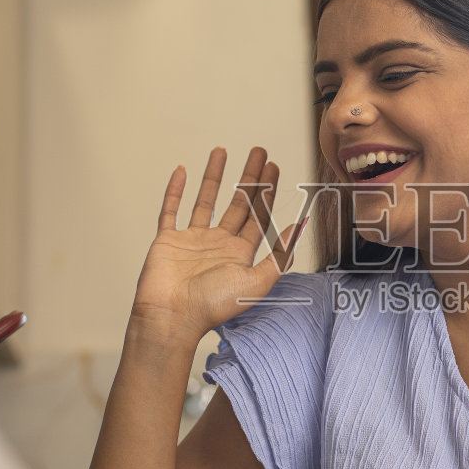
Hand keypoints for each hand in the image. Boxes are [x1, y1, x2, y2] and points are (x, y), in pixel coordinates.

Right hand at [131, 147, 306, 340]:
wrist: (172, 317)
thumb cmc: (213, 306)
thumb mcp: (256, 282)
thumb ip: (279, 255)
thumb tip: (300, 227)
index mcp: (240, 253)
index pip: (258, 215)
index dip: (267, 191)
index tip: (274, 167)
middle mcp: (218, 244)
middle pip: (237, 202)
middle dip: (249, 177)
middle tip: (259, 152)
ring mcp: (192, 240)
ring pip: (205, 200)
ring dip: (214, 176)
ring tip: (222, 151)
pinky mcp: (168, 240)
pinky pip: (171, 210)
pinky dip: (175, 190)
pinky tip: (182, 170)